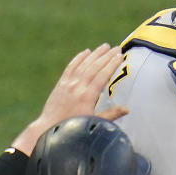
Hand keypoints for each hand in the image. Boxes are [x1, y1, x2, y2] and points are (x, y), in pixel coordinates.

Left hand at [12, 44, 127, 153]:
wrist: (49, 127)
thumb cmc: (73, 128)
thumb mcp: (94, 123)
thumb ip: (111, 115)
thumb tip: (126, 109)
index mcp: (88, 96)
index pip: (102, 76)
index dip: (112, 65)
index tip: (120, 56)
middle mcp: (78, 87)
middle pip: (94, 67)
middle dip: (106, 56)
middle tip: (117, 48)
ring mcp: (68, 83)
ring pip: (84, 64)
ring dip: (95, 54)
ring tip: (105, 46)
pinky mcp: (61, 83)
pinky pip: (71, 67)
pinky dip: (79, 58)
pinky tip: (85, 52)